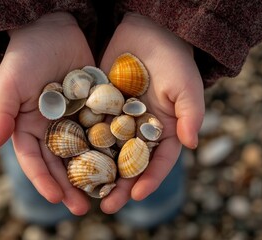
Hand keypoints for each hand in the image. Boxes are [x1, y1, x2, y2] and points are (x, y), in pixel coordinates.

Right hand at [0, 12, 94, 214]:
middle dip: (70, 187)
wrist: (53, 28)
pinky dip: (110, 148)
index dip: (43, 180)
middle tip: (83, 208)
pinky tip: (122, 164)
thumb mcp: (10, 82)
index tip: (54, 198)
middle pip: (61, 164)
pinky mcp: (94, 109)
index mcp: (28, 128)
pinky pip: (102, 132)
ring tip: (105, 194)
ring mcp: (74, 120)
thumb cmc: (26, 55)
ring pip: (84, 153)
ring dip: (93, 175)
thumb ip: (0, 112)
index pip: (34, 160)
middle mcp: (52, 129)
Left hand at [99, 13, 204, 212]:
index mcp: (164, 131)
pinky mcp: (99, 108)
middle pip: (129, 165)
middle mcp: (140, 131)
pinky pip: (90, 129)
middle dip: (119, 186)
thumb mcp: (186, 87)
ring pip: (107, 152)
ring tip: (83, 191)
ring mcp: (118, 121)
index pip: (158, 162)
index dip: (149, 180)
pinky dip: (82, 145)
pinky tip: (69, 160)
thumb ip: (191, 115)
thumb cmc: (174, 60)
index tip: (136, 195)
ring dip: (97, 172)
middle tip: (105, 206)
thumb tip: (192, 144)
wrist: (148, 32)